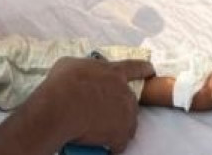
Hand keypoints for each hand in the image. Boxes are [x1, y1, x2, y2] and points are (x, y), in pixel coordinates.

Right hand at [30, 57, 155, 151]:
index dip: (144, 69)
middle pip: (131, 101)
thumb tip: (78, 71)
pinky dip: (113, 146)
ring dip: (119, 127)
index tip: (151, 71)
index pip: (136, 67)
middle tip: (106, 112)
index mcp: (114, 72)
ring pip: (128, 123)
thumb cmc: (62, 83)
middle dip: (121, 106)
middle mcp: (124, 91)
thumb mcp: (71, 64)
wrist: (60, 107)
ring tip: (104, 131)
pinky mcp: (119, 133)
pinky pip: (120, 143)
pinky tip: (106, 148)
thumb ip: (83, 67)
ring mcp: (125, 113)